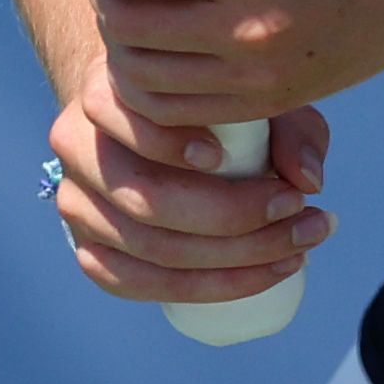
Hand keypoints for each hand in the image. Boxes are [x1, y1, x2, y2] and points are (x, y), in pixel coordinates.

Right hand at [45, 63, 331, 306]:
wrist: (150, 125)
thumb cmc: (210, 107)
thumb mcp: (249, 99)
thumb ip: (289, 128)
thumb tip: (308, 181)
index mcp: (103, 94)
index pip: (123, 119)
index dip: (167, 144)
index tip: (224, 157)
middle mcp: (76, 148)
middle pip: (146, 200)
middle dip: (233, 217)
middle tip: (301, 212)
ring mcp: (77, 205)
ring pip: (149, 250)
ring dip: (233, 261)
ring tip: (299, 248)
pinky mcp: (91, 252)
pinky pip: (137, 285)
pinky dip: (204, 289)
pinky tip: (259, 278)